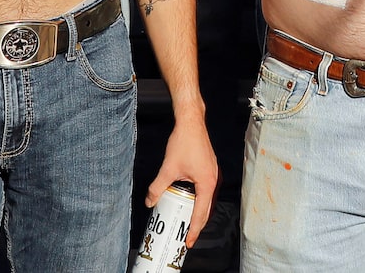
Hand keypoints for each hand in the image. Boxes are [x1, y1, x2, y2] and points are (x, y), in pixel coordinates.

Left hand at [146, 118, 220, 247]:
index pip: (201, 214)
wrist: (192, 122)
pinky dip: (201, 201)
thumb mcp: (168, 168)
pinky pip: (208, 192)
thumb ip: (158, 187)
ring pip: (209, 201)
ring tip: (189, 224)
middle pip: (208, 210)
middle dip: (198, 225)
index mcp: (207, 184)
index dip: (195, 230)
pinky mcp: (211, 170)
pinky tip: (191, 203)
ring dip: (200, 213)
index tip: (188, 242)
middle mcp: (215, 181)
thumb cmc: (183, 142)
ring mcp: (215, 175)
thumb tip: (149, 202)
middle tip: (188, 238)